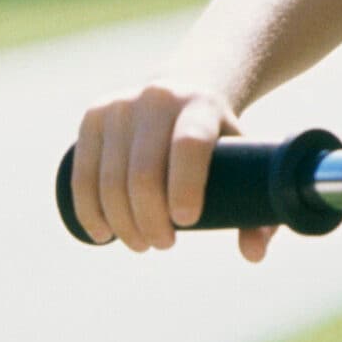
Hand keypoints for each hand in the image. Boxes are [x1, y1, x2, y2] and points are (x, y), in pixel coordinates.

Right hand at [72, 82, 273, 260]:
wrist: (184, 86)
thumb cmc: (219, 137)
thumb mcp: (246, 159)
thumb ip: (259, 211)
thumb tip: (252, 254)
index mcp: (201, 102)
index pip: (189, 145)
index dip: (185, 188)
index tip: (187, 223)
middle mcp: (158, 97)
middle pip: (144, 172)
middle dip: (150, 221)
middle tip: (164, 244)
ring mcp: (120, 105)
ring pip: (110, 178)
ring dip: (122, 223)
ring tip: (141, 242)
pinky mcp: (93, 116)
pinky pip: (82, 173)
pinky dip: (90, 211)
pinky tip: (103, 234)